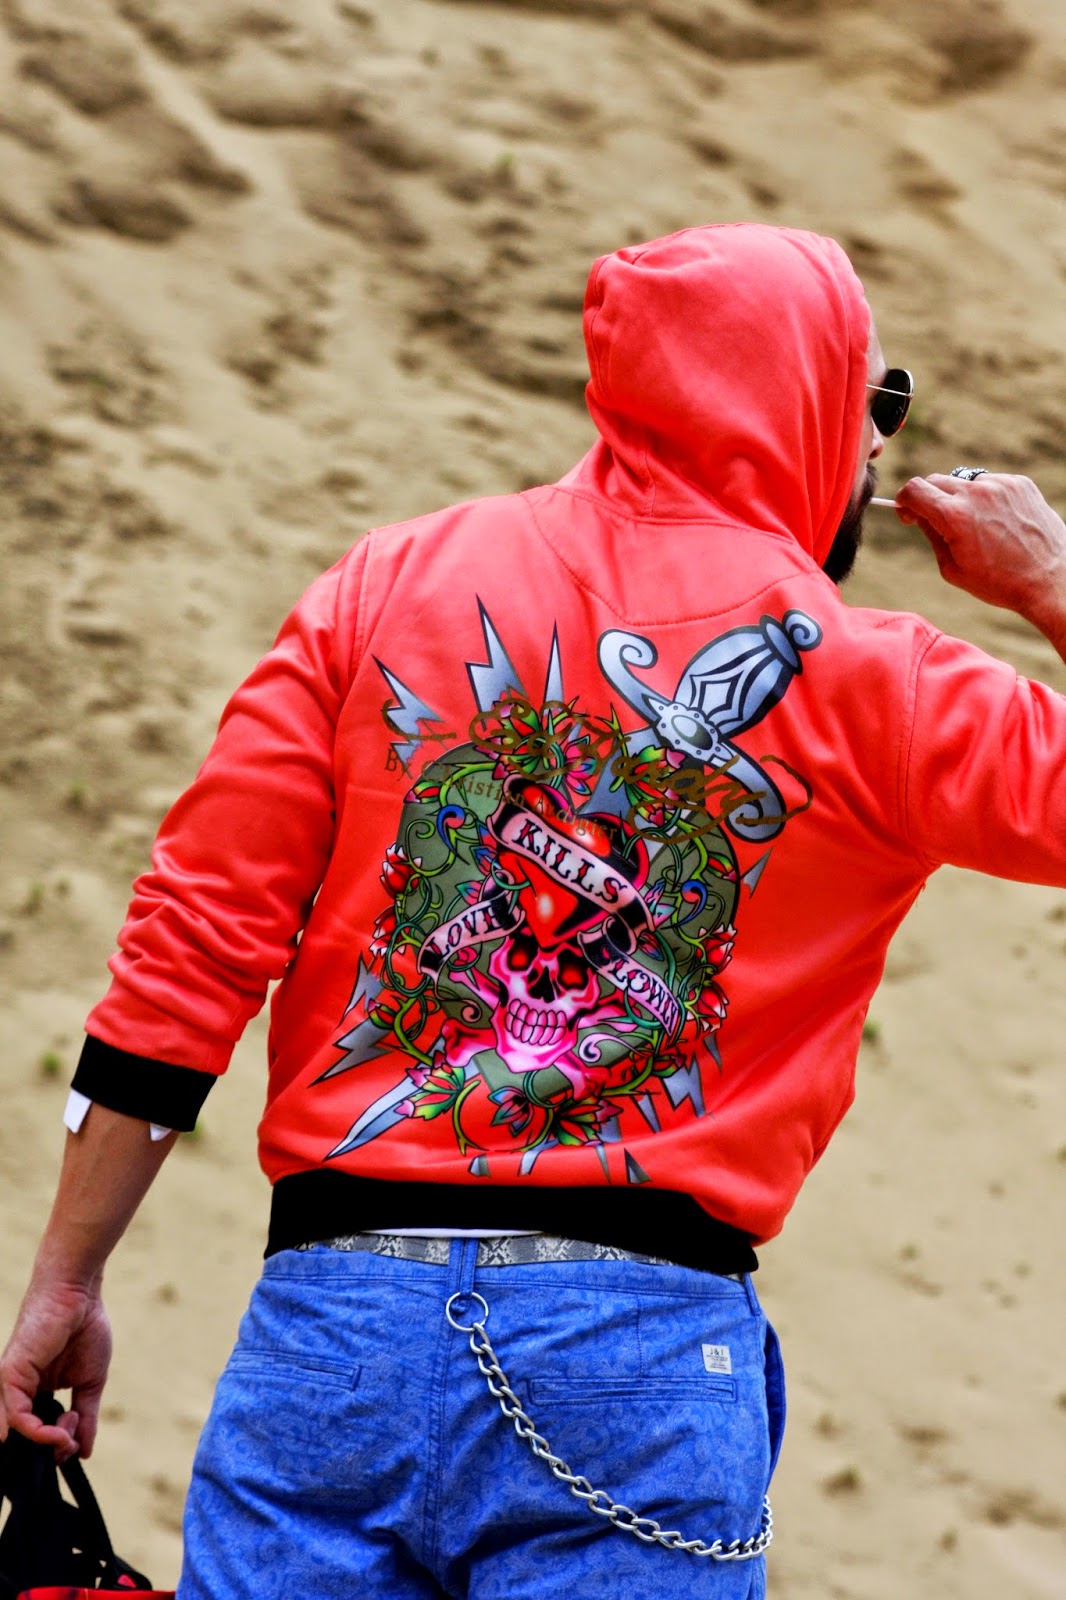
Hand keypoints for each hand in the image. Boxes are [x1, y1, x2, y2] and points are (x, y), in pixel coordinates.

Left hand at [0, 1277, 111, 1460]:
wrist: (80, 1294)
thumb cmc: (86, 1328)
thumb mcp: (91, 1383)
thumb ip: (86, 1416)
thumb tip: (85, 1452)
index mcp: (38, 1391)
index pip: (40, 1430)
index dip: (56, 1447)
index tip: (76, 1446)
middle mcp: (21, 1390)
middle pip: (27, 1435)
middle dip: (49, 1450)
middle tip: (70, 1445)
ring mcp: (12, 1383)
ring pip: (17, 1430)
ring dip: (44, 1443)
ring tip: (66, 1439)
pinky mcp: (9, 1374)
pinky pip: (15, 1414)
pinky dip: (33, 1431)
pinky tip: (55, 1435)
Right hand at [894, 473, 1065, 649]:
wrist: (1050, 580)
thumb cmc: (999, 582)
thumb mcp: (952, 568)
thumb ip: (931, 535)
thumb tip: (918, 515)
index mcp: (955, 516)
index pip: (914, 489)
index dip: (904, 501)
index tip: (907, 513)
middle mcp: (977, 493)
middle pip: (935, 480)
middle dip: (929, 499)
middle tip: (937, 521)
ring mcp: (1001, 485)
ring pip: (964, 481)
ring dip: (960, 498)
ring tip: (976, 526)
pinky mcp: (1020, 484)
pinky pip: (990, 484)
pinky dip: (986, 498)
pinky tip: (997, 522)